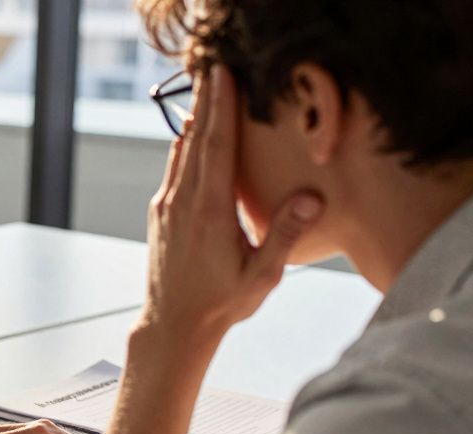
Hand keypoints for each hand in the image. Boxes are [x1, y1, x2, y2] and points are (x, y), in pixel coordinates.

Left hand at [142, 64, 322, 343]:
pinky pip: (174, 171)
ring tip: (206, 91)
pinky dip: (185, 148)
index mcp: (209, 211)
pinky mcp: (160, 215)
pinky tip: (192, 138)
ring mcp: (166, 207)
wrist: (172, 326)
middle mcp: (182, 202)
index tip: (225, 76)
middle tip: (216, 68)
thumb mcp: (263, 275)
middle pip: (196, 139)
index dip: (222, 107)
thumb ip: (285, 234)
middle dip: (208, 101)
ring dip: (195, 121)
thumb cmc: (221, 303)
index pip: (217, 147)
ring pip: (181, 153)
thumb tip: (312, 197)